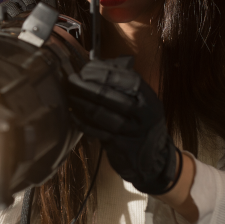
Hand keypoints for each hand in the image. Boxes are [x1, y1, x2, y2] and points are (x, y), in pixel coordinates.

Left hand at [68, 56, 178, 194]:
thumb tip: (100, 63)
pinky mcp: (119, 146)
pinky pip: (95, 131)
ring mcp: (130, 132)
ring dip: (81, 102)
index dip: (105, 72)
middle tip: (72, 79)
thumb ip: (124, 82)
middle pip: (110, 96)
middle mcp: (142, 114)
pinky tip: (73, 114)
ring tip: (69, 94)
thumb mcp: (143, 101)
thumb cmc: (143, 124)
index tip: (87, 68)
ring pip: (100, 114)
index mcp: (148, 98)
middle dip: (87, 86)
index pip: (128, 79)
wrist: (155, 160)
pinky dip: (81, 121)